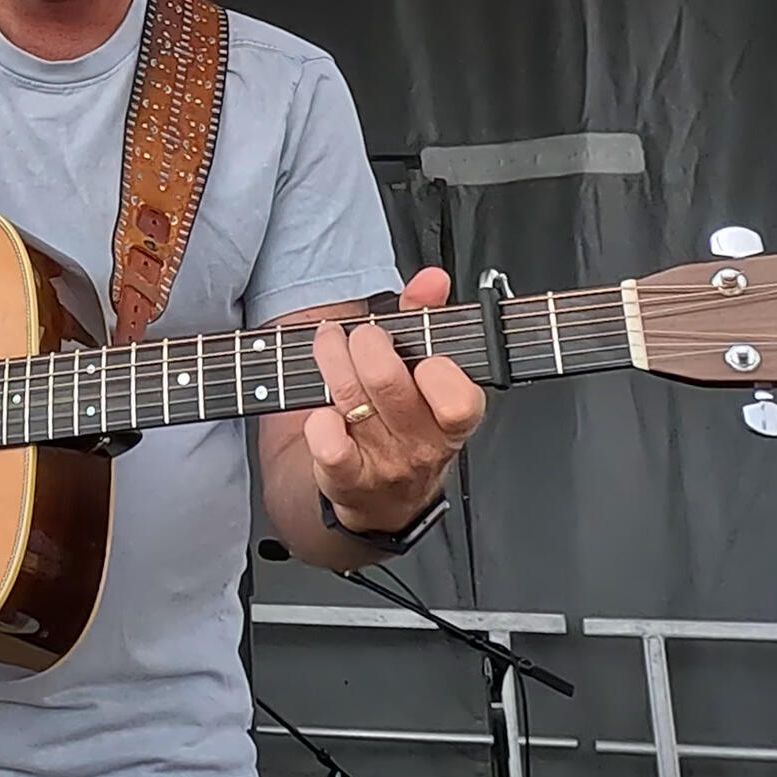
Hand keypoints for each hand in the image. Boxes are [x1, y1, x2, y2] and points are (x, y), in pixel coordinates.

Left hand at [303, 268, 487, 533]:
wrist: (381, 497)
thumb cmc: (405, 421)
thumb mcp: (426, 372)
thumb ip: (428, 318)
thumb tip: (432, 279)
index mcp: (454, 417)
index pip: (458, 399)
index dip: (437, 370)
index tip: (422, 354)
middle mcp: (423, 444)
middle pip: (389, 381)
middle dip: (366, 342)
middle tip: (362, 335)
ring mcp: (385, 463)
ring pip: (351, 399)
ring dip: (331, 358)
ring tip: (329, 341)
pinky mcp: (346, 478)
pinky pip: (328, 445)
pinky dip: (318, 420)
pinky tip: (320, 407)